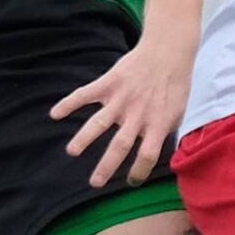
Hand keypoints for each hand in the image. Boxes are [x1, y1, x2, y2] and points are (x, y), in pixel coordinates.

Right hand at [50, 36, 192, 187]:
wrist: (167, 52)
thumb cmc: (175, 84)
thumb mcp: (179, 112)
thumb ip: (166, 133)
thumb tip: (159, 153)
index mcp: (157, 123)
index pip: (148, 155)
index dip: (140, 171)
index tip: (131, 181)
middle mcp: (137, 114)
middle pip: (120, 146)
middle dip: (106, 166)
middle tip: (95, 183)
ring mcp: (121, 99)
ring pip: (99, 123)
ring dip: (84, 138)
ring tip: (72, 151)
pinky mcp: (109, 83)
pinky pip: (86, 94)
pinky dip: (69, 103)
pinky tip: (55, 114)